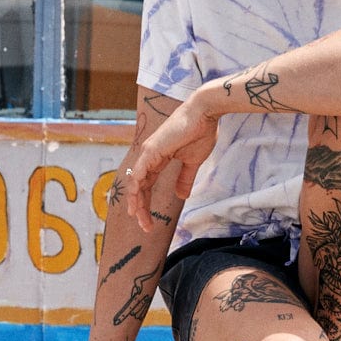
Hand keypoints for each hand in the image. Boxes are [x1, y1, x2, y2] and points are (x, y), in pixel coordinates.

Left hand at [125, 98, 218, 232]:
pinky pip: (138, 175)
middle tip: (145, 227)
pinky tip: (136, 205)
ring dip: (136, 203)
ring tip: (139, 220)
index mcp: (157, 158)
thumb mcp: (193, 162)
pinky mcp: (151, 151)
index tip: (149, 222)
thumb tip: (182, 196)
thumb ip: (185, 179)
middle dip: (140, 209)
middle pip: (138, 187)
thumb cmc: (201, 132)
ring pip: (135, 183)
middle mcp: (148, 156)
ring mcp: (147, 153)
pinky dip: (135, 191)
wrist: (204, 113)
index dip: (146, 204)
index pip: (146, 185)